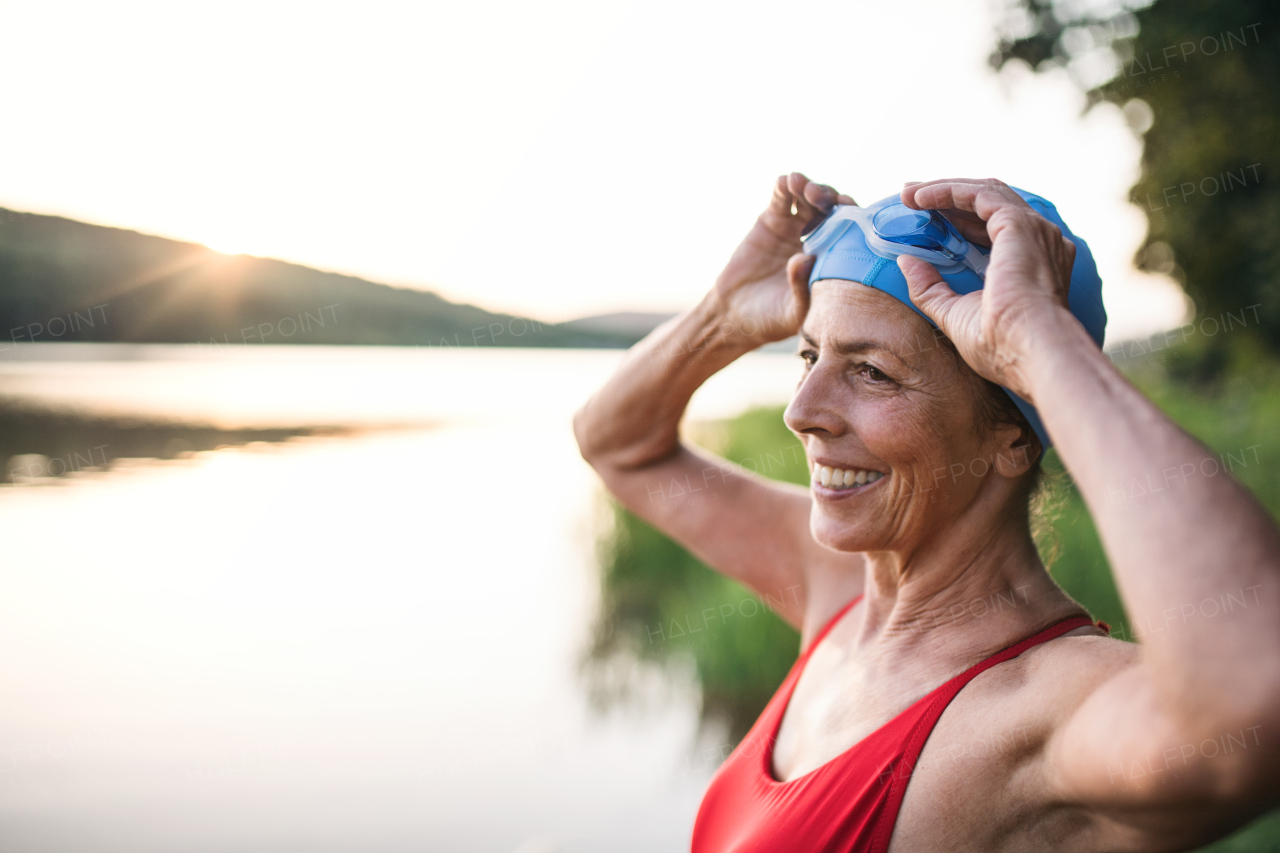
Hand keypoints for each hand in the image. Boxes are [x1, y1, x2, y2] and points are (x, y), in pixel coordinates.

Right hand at [712, 172, 854, 346]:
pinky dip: (784, 186)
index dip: (852, 218)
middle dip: (830, 199)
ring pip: (809, 199)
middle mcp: (818, 239)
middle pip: (832, 210)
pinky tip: (785, 180)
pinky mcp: (772, 220)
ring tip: (802, 185)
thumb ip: (801, 288)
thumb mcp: (792, 312)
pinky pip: (782, 198)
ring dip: (809, 188)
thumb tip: (805, 259)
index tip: (849, 210)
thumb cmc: (771, 319)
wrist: (735, 314)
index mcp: (832, 259)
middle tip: (822, 197)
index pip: (850, 233)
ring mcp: (796, 227)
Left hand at [896, 179, 1077, 402]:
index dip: (958, 218)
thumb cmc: (1000, 344)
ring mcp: (1032, 230)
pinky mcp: (1017, 224)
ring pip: (984, 192)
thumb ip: (931, 287)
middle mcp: (1038, 240)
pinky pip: (978, 194)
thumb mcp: (955, 313)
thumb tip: (906, 261)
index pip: (992, 227)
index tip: (925, 216)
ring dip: (943, 189)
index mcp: (1031, 261)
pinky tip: (919, 198)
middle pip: (989, 203)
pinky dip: (947, 191)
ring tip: (908, 193)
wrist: (1028, 348)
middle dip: (948, 197)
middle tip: (911, 196)